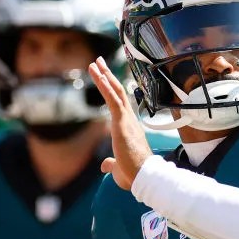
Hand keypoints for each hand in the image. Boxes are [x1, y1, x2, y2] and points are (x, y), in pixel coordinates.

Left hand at [88, 56, 152, 189]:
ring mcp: (126, 120)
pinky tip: (99, 74)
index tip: (106, 78)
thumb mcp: (117, 168)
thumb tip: (104, 165)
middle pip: (118, 93)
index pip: (120, 105)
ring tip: (95, 62)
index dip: (112, 90)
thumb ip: (110, 164)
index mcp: (129, 129)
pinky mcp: (122, 121)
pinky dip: (105, 86)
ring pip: (115, 92)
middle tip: (99, 62)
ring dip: (104, 76)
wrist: (144, 176)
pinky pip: (112, 99)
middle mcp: (130, 120)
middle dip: (108, 76)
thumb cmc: (134, 175)